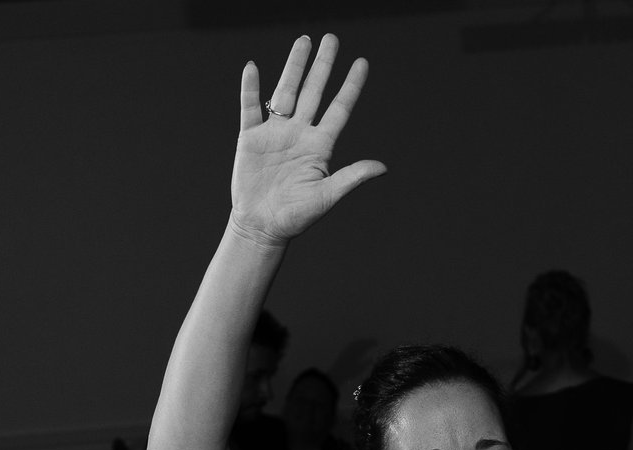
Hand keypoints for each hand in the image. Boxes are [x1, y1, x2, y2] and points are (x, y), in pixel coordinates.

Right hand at [229, 34, 387, 245]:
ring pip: (286, 92)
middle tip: (331, 39)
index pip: (339, 109)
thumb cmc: (296, 216)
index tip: (362, 63)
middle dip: (322, 66)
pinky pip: (250, 108)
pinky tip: (254, 68)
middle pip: (313, 92)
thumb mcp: (327, 196)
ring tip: (303, 42)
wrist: (261, 227)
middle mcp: (300, 133)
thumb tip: (382, 167)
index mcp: (320, 145)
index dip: (350, 86)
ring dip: (294, 67)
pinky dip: (251, 89)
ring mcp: (275, 133)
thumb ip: (352, 177)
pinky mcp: (251, 138)